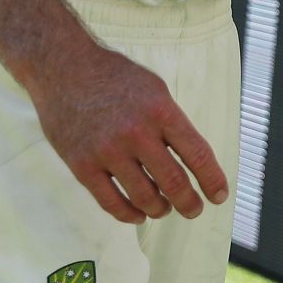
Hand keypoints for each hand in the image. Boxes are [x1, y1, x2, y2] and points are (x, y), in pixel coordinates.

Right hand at [30, 41, 228, 224]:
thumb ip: (171, 122)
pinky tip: (137, 215)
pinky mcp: (82, 166)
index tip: (219, 195)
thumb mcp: (154, 88)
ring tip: (163, 209)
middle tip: (194, 210)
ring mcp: (108, 151)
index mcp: (160, 110)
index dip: (212, 180)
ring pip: (144, 198)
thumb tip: (191, 159)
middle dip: (189, 203)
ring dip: (159, 209)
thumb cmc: (113, 76)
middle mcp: (137, 132)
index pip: (197, 154)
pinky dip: (128, 214)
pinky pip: (111, 203)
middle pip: (173, 182)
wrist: (63, 67)